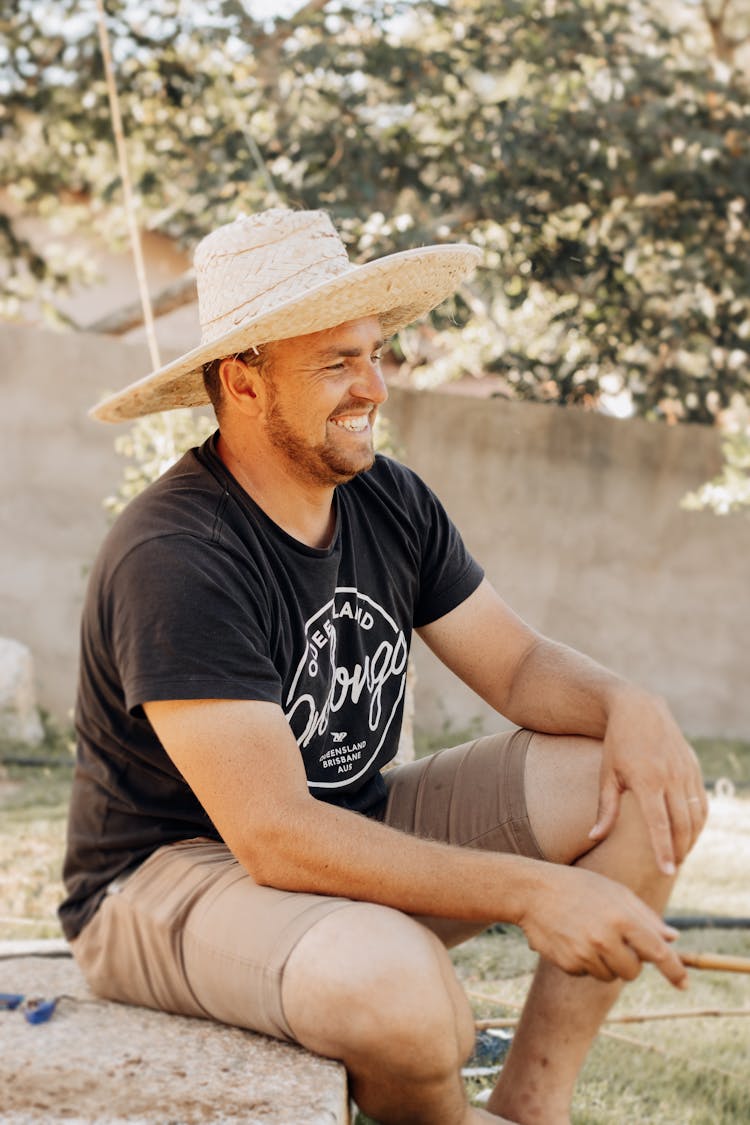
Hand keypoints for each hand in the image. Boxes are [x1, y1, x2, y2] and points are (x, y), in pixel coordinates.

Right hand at [519, 863, 686, 987]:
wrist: (532, 890)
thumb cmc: (579, 886)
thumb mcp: (615, 892)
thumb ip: (646, 916)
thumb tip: (673, 939)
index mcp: (622, 917)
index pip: (658, 952)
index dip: (674, 970)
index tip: (685, 985)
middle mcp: (605, 938)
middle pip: (633, 972)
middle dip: (630, 963)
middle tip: (615, 941)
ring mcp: (585, 953)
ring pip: (610, 976)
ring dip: (606, 963)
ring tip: (588, 934)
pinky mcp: (568, 964)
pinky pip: (587, 973)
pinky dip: (585, 962)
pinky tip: (572, 938)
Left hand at [588, 688, 707, 875]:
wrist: (640, 709)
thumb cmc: (617, 745)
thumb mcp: (607, 775)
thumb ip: (605, 809)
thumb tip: (594, 837)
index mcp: (647, 781)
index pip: (659, 824)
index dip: (663, 850)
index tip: (666, 872)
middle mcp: (670, 777)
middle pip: (682, 824)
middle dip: (679, 850)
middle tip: (672, 868)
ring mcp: (685, 772)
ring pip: (696, 815)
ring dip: (691, 839)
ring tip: (680, 854)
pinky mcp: (694, 768)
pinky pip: (702, 801)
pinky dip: (699, 821)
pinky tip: (690, 833)